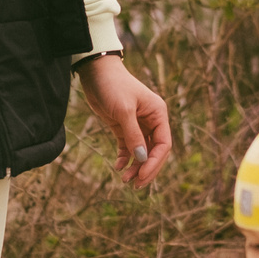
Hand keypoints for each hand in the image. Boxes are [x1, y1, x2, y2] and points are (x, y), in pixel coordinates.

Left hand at [76, 54, 172, 187]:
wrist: (96, 72)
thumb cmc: (113, 86)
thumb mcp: (124, 111)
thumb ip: (133, 136)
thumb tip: (141, 159)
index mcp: (158, 114)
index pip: (163, 145)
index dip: (154, 163)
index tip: (142, 176)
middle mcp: (151, 121)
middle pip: (154, 152)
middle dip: (146, 169)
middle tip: (134, 185)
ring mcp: (137, 124)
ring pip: (141, 152)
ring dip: (135, 166)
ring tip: (124, 180)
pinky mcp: (123, 126)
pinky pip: (127, 147)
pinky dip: (124, 158)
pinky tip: (118, 167)